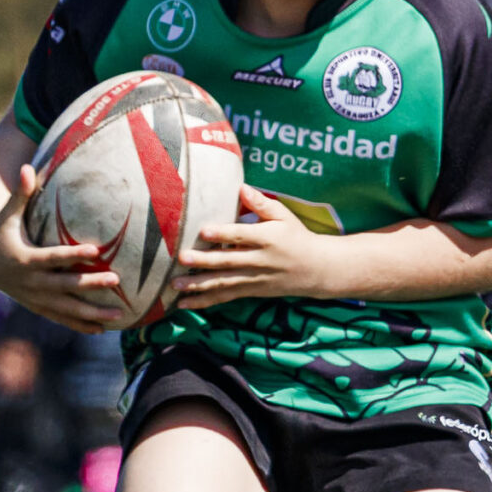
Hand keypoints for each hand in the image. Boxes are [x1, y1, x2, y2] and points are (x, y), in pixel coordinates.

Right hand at [0, 163, 127, 332]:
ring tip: (118, 316)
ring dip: (91, 314)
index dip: (73, 255)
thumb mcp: (7, 216)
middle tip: (116, 280)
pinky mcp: (37, 306)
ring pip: (66, 308)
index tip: (96, 250)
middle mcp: (30, 282)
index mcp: (24, 259)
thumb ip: (20, 194)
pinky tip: (102, 329)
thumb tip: (27, 168)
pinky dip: (80, 324)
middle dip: (90, 284)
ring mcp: (34, 297)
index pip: (52, 257)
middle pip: (64, 285)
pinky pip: (61, 317)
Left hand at [171, 186, 336, 308]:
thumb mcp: (284, 216)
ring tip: (176, 285)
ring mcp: (254, 279)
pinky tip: (184, 303)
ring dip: (199, 285)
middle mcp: (259, 260)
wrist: (316, 269)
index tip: (203, 230)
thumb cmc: (296, 236)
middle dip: (204, 261)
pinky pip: (225, 297)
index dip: (223, 233)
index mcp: (267, 238)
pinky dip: (205, 301)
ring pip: (224, 283)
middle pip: (228, 261)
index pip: (242, 235)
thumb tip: (241, 187)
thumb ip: (261, 203)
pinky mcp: (251, 291)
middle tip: (182, 258)